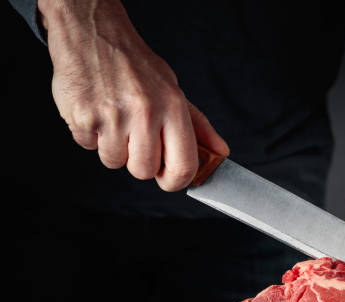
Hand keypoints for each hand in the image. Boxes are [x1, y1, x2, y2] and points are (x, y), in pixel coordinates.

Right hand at [38, 0, 228, 190]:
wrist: (94, 35)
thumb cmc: (137, 68)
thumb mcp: (174, 92)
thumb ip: (198, 127)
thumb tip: (220, 153)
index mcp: (172, 107)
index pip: (183, 166)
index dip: (176, 181)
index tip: (168, 179)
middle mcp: (145, 113)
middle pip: (144, 171)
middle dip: (139, 162)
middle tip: (136, 138)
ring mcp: (112, 116)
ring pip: (113, 162)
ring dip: (113, 147)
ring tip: (115, 119)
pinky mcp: (82, 117)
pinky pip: (88, 147)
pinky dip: (90, 135)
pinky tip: (97, 112)